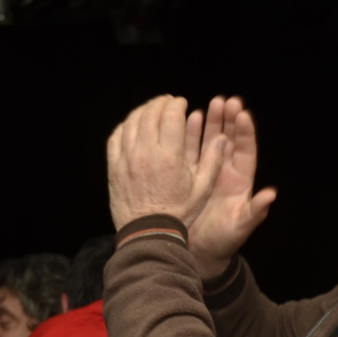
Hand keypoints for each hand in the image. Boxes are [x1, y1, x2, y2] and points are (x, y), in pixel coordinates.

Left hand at [107, 95, 228, 230]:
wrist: (149, 234)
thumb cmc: (179, 213)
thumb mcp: (202, 189)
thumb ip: (213, 162)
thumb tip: (223, 139)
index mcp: (170, 156)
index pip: (171, 116)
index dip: (177, 104)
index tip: (181, 103)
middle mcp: (146, 153)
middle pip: (150, 114)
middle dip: (160, 103)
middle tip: (167, 102)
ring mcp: (127, 159)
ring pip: (132, 122)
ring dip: (142, 111)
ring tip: (151, 109)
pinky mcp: (114, 167)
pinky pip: (116, 137)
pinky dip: (125, 126)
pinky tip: (133, 125)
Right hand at [187, 97, 277, 277]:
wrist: (199, 253)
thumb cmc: (223, 242)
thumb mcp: (241, 227)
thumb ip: (255, 211)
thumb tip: (271, 195)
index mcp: (241, 181)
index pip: (245, 151)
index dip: (245, 133)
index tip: (243, 114)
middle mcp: (225, 173)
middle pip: (228, 140)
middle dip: (228, 120)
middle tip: (226, 100)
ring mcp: (206, 172)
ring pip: (209, 141)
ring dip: (210, 123)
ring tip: (210, 103)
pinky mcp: (188, 175)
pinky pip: (190, 151)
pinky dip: (190, 135)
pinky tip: (189, 118)